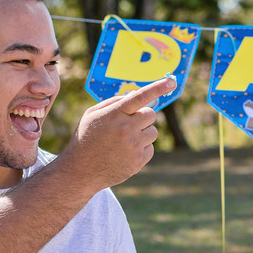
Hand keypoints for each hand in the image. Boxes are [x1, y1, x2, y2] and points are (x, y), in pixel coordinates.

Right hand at [59, 76, 175, 190]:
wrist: (80, 170)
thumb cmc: (86, 138)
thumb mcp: (92, 115)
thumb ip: (114, 102)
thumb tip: (136, 94)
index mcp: (114, 114)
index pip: (140, 97)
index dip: (157, 88)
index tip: (171, 82)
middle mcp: (126, 128)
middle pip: (151, 114)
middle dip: (143, 117)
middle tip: (129, 124)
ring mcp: (134, 145)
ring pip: (153, 131)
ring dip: (143, 133)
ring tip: (125, 141)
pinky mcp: (139, 160)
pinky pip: (151, 148)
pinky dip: (142, 148)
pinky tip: (126, 153)